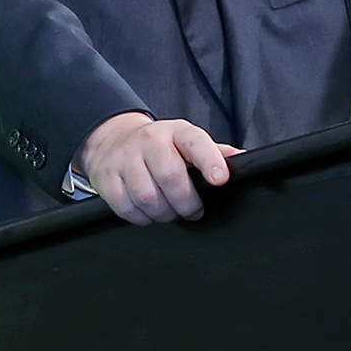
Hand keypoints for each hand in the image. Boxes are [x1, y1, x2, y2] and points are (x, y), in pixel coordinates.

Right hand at [75, 112, 238, 225]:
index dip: (209, 160)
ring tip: (170, 211)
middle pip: (171, 178)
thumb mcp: (186, 142)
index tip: (219, 179)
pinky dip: (142, 218)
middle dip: (187, 204)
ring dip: (164, 214)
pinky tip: (148, 212)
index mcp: (176, 132)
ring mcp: (125, 159)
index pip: (195, 142)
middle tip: (193, 211)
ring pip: (148, 198)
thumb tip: (244, 160)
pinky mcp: (106, 178)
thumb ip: (214, 152)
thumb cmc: (159, 146)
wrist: (112, 140)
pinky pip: (127, 208)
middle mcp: (149, 141)